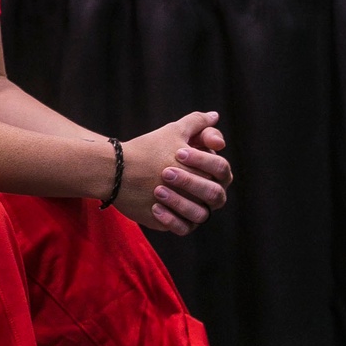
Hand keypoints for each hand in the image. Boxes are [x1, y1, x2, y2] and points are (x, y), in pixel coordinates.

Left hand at [118, 111, 232, 235]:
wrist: (123, 171)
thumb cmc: (153, 150)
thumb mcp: (174, 133)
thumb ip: (197, 124)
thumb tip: (215, 116)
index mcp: (214, 172)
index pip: (221, 169)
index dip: (202, 160)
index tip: (178, 152)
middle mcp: (209, 193)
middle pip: (214, 193)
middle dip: (191, 182)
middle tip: (166, 172)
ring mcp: (195, 210)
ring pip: (200, 214)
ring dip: (179, 201)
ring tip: (157, 190)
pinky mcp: (180, 224)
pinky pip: (183, 228)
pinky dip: (170, 219)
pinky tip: (155, 208)